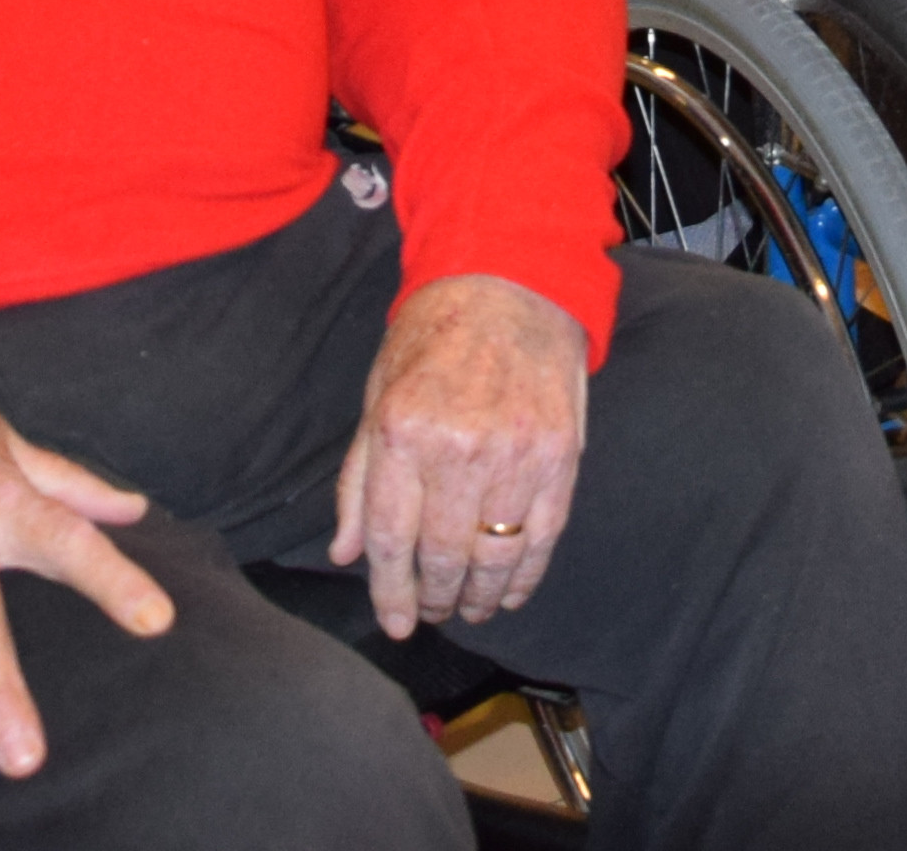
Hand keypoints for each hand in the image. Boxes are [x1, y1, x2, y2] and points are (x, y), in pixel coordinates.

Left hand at [328, 274, 587, 638]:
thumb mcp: (377, 397)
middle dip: (433, 598)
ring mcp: (515, 454)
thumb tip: (346, 553)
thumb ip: (359, 481)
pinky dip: (526, 575)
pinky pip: (543, 537)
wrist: (510, 282)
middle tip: (431, 612)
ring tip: (470, 608)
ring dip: (480, 596)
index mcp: (401, 432)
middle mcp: (458, 448)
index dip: (390, 593)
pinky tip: (512, 591)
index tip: (395, 622)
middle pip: (442, 556)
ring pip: (494, 557)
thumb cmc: (434, 337)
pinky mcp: (561, 455)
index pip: (390, 540)